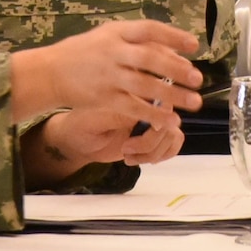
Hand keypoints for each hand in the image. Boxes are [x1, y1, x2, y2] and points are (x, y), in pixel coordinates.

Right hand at [10, 19, 202, 126]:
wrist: (51, 72)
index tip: (194, 45)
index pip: (148, 29)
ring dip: (172, 95)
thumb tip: (174, 52)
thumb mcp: (108, 36)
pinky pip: (133, 108)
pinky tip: (171, 121)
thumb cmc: (85, 52)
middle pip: (150, 58)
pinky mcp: (104, 98)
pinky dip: (154, 114)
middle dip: (177, 68)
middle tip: (198, 79)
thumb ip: (137, 41)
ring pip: (145, 85)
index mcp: (116, 33)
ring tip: (194, 102)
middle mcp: (113, 52)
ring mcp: (108, 76)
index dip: (172, 36)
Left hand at [54, 108, 187, 167]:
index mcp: (132, 91)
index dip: (160, 116)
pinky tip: (141, 159)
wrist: (77, 142)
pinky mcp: (153, 135)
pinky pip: (174, 143)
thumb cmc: (81, 125)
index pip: (159, 98)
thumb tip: (150, 116)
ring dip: (153, 151)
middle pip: (170, 120)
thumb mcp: (97, 119)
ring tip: (128, 155)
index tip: (148, 131)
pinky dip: (162, 155)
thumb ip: (123, 116)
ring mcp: (151, 119)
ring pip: (173, 134)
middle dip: (151, 141)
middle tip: (126, 148)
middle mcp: (146, 103)